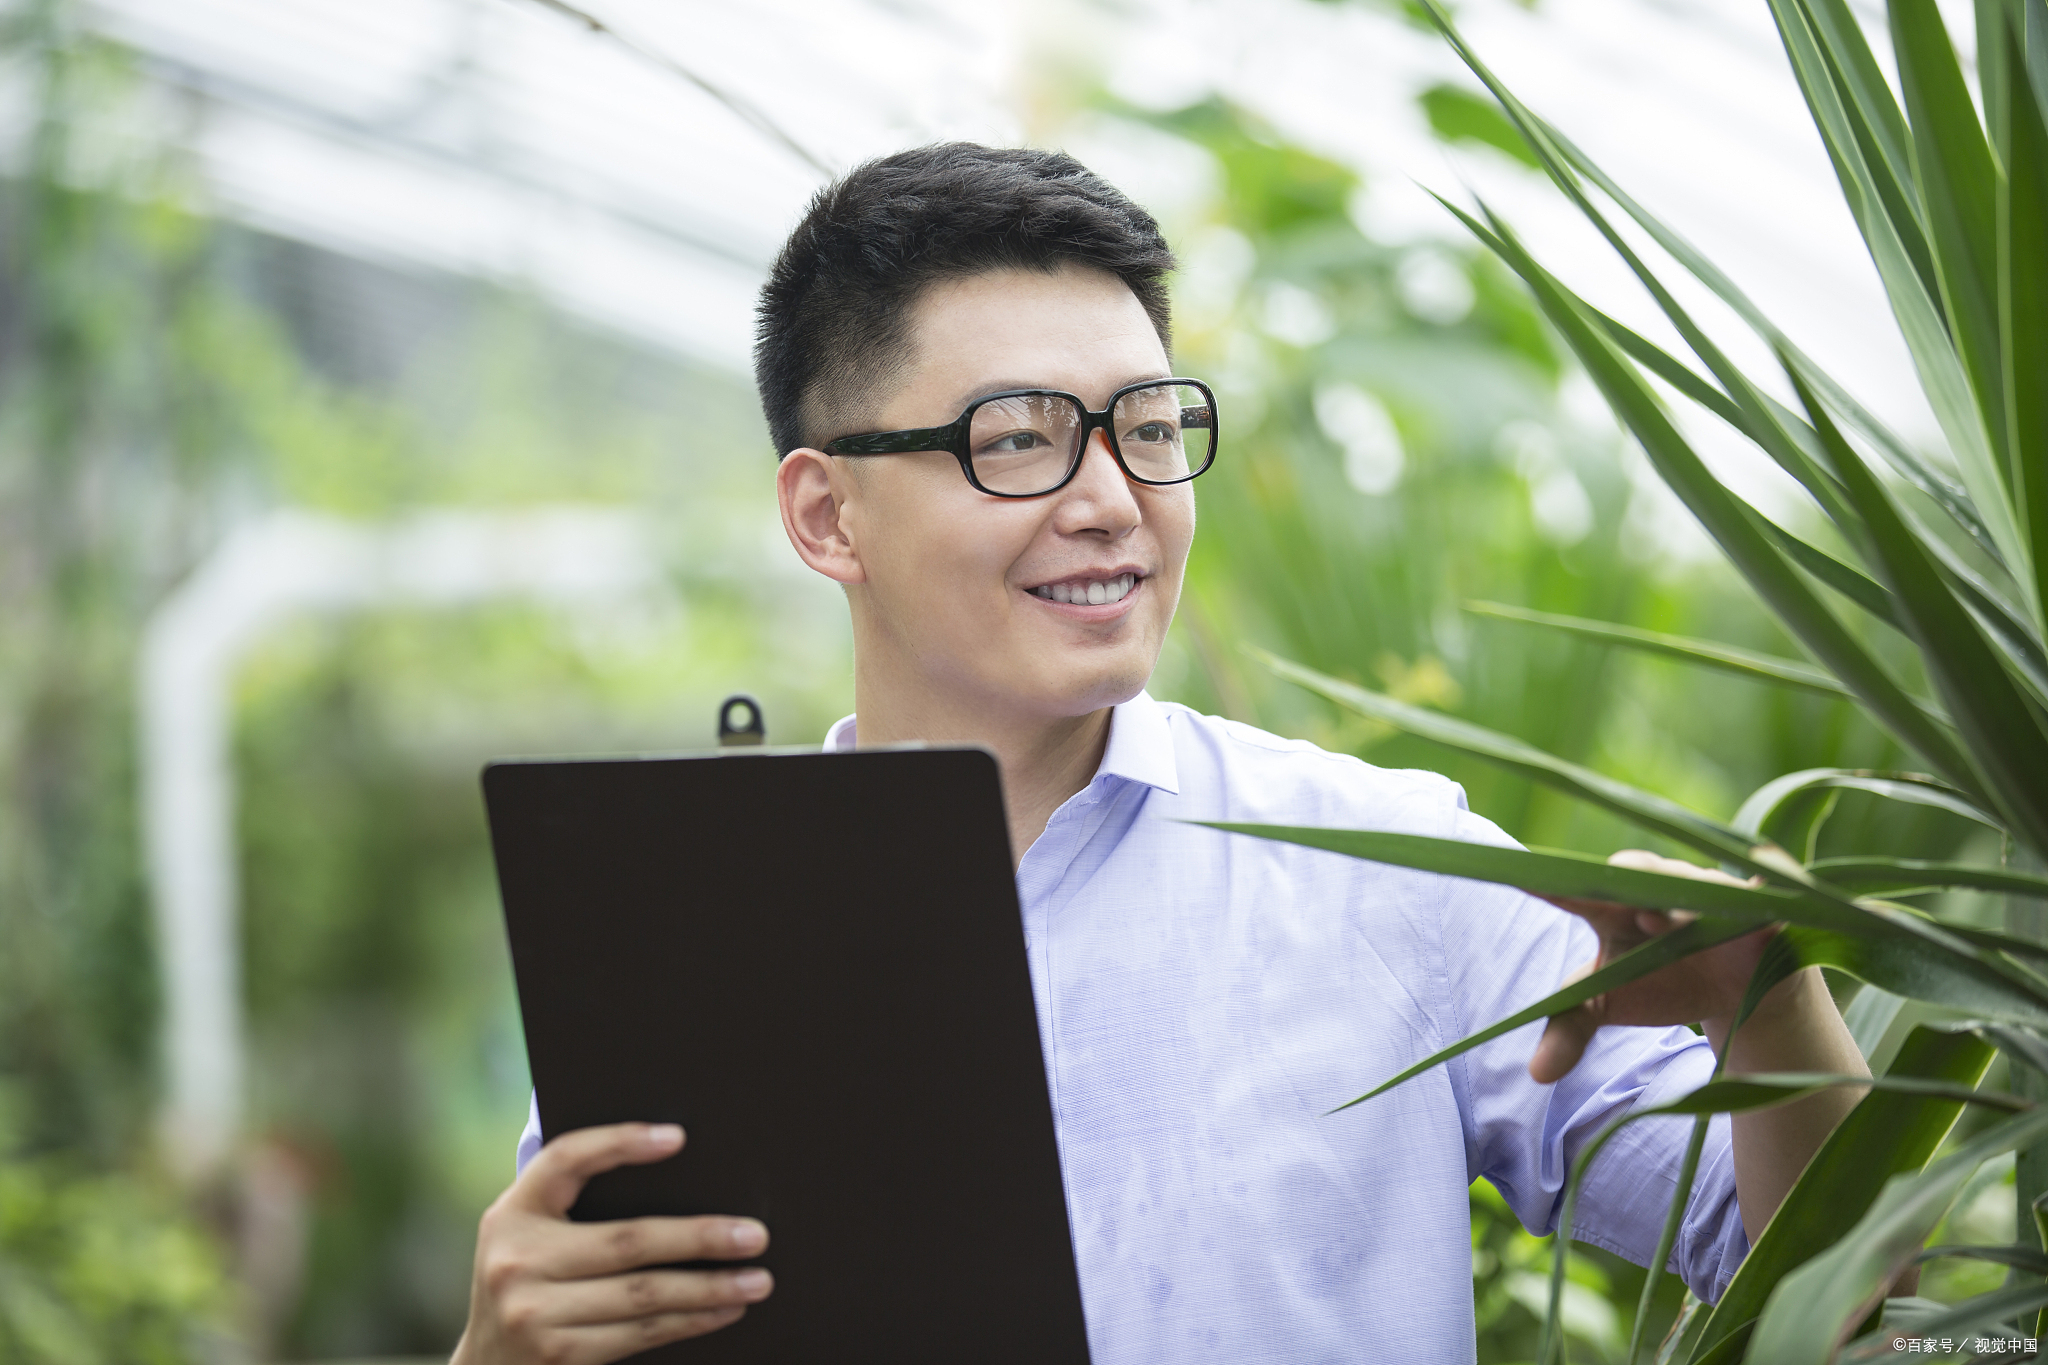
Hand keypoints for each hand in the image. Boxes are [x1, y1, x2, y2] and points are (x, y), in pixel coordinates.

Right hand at [451, 1123, 771, 1364]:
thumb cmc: (525, 1284)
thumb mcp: (526, 1235)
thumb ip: (572, 1203)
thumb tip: (670, 1158)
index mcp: (512, 1213)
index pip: (565, 1159)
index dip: (620, 1143)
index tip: (678, 1137)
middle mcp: (517, 1261)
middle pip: (628, 1241)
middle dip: (700, 1238)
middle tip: (755, 1235)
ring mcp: (536, 1314)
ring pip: (644, 1295)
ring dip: (710, 1288)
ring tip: (757, 1279)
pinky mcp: (560, 1357)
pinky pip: (641, 1334)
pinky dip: (690, 1321)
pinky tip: (723, 1310)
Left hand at [1526, 849, 1777, 1083]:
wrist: (1734, 990)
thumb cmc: (1660, 982)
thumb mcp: (1610, 1003)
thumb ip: (1570, 1030)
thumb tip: (1537, 1075)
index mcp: (1614, 908)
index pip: (1577, 893)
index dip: (1553, 886)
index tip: (1523, 879)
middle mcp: (1661, 890)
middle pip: (1640, 875)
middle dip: (1627, 882)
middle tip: (1610, 896)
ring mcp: (1712, 895)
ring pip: (1699, 886)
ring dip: (1682, 897)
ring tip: (1656, 919)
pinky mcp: (1762, 908)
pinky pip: (1767, 891)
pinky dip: (1768, 885)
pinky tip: (1768, 887)